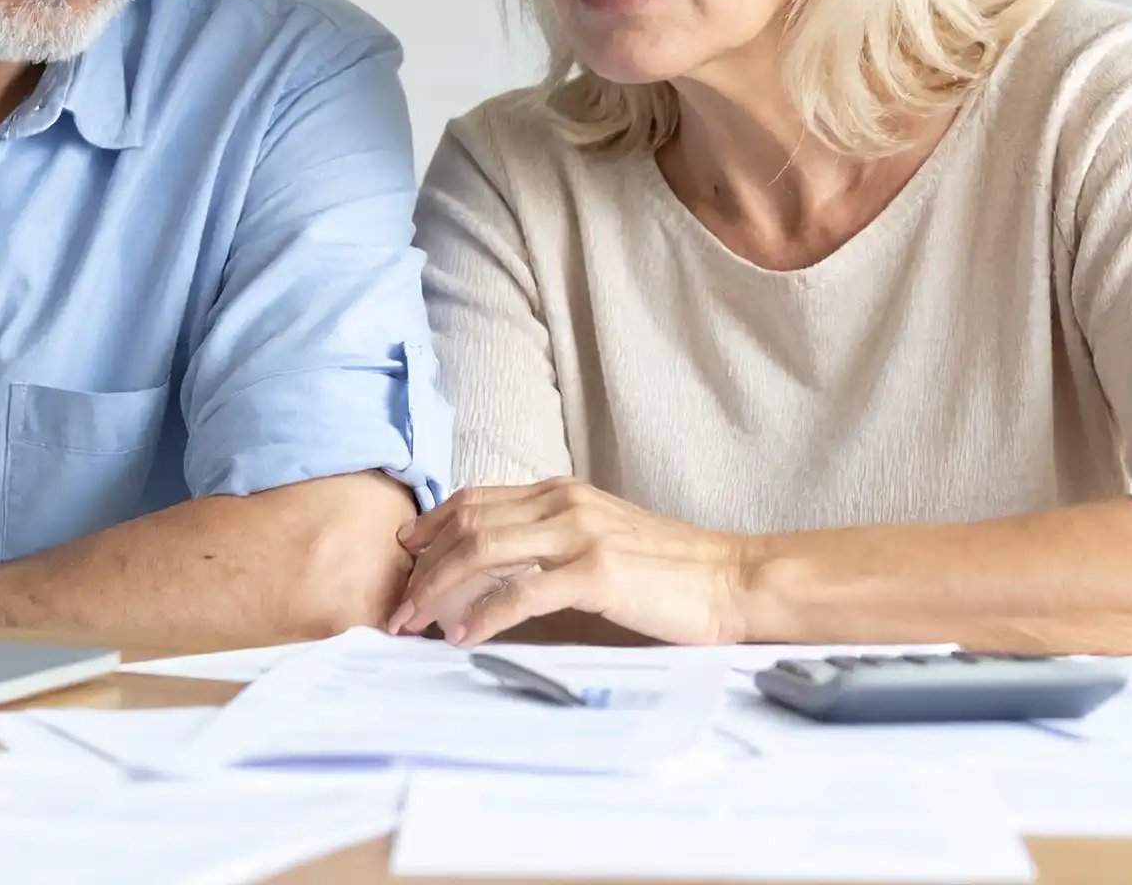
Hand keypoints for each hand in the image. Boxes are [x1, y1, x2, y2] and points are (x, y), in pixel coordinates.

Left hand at [384, 479, 753, 648]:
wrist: (734, 579)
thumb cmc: (671, 570)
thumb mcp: (602, 539)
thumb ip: (553, 543)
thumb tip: (497, 573)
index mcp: (562, 492)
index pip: (476, 499)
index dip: (431, 525)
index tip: (404, 555)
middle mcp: (564, 504)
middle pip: (468, 524)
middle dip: (422, 566)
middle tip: (398, 605)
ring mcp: (580, 535)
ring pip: (483, 551)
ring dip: (438, 589)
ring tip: (414, 623)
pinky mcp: (597, 572)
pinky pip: (522, 594)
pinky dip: (483, 616)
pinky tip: (464, 638)